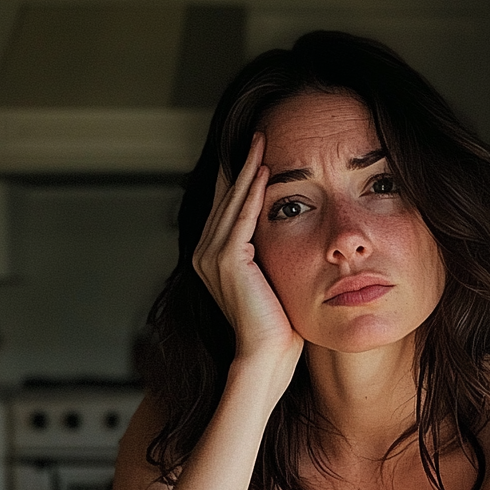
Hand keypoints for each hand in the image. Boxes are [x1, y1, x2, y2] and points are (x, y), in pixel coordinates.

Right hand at [193, 133, 303, 372]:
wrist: (266, 355)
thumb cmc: (277, 326)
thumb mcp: (271, 280)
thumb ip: (268, 254)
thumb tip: (285, 233)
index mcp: (213, 258)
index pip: (227, 207)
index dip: (241, 177)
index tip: (258, 151)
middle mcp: (205, 253)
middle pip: (225, 197)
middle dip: (242, 164)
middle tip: (258, 134)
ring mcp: (211, 256)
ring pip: (232, 201)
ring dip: (247, 169)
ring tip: (261, 141)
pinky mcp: (227, 260)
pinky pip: (241, 217)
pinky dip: (252, 193)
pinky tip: (265, 171)